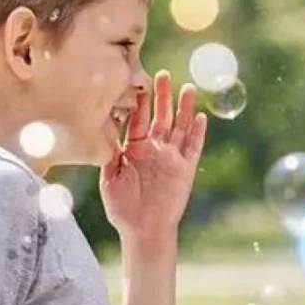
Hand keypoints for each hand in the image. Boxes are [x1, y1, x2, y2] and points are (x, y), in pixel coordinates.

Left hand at [101, 71, 206, 242]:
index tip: (139, 81)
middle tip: (164, 74)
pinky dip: (197, 133)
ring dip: (184, 109)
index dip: (140, 101)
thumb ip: (110, 153)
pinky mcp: (185, 170)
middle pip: (161, 117)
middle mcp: (155, 150)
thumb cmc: (122, 207)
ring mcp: (171, 159)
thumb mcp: (109, 177)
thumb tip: (104, 129)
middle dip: (163, 96)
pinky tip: (200, 117)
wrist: (142, 229)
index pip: (139, 119)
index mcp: (134, 149)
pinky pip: (193, 148)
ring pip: (180, 128)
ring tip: (188, 88)